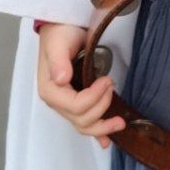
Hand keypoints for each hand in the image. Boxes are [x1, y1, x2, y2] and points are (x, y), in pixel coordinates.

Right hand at [35, 21, 125, 148]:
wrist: (63, 28)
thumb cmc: (60, 34)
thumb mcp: (58, 43)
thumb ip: (59, 61)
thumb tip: (62, 79)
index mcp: (50, 90)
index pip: (74, 106)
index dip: (94, 98)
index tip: (106, 80)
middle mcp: (57, 101)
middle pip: (81, 119)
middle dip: (101, 107)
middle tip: (111, 84)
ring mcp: (66, 104)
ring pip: (84, 126)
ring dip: (103, 126)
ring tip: (120, 121)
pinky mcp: (76, 103)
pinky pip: (85, 123)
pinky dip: (97, 134)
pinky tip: (107, 141)